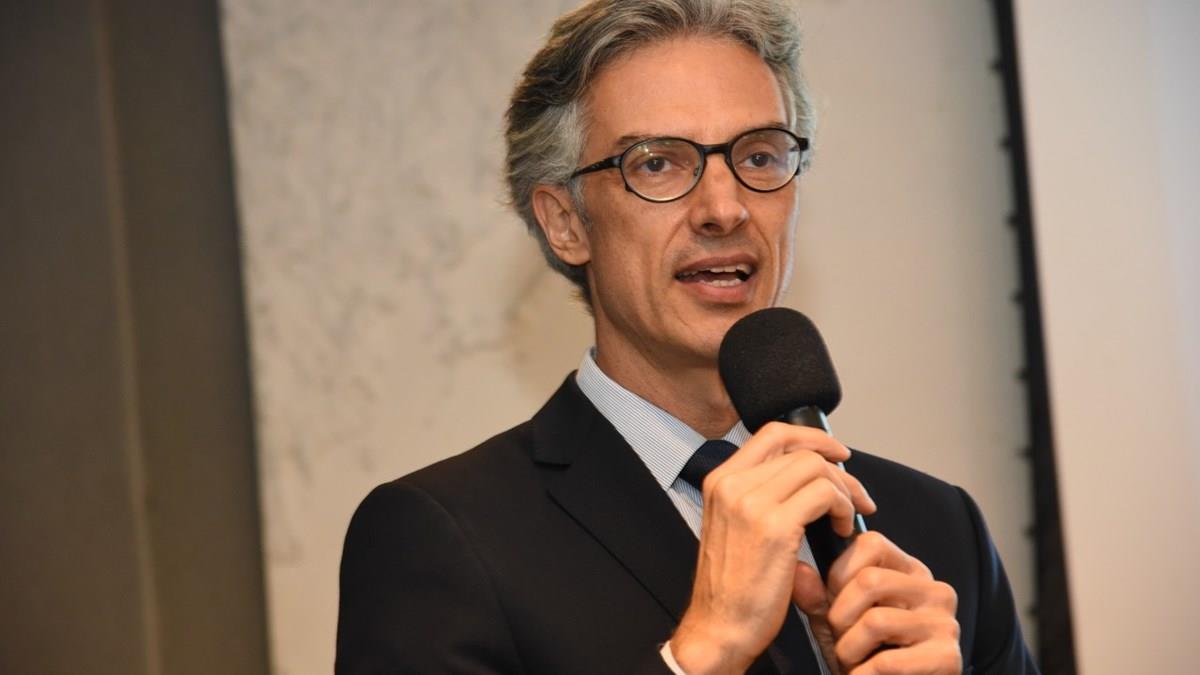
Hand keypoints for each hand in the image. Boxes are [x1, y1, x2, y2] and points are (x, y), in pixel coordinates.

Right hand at [670, 422, 875, 673]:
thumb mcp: (734, 526)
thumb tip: (804, 476)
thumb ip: (759, 496)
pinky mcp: (774, 526)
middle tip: (856, 498)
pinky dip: (843, 509)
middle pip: (801, 451)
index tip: (837, 454)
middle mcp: (731, 484)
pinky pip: (825, 496)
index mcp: (720, 480)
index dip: (812, 437)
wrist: (719, 627)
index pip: (773, 434)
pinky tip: (841, 532)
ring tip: (845, 520)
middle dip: (839, 471)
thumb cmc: (733, 586)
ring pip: (816, 468)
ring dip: (844, 492)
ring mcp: (751, 502)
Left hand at [794, 531, 960, 674]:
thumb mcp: (838, 622)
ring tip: (852, 661)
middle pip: (870, 580)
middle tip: (840, 638)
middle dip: (840, 616)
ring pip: (876, 621)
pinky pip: (887, 662)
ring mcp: (945, 624)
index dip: (839, 573)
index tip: (834, 602)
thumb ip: (818, 596)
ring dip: (849, 650)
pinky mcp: (948, 658)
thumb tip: (799, 571)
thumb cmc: (868, 656)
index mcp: (910, 572)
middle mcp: (934, 590)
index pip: (871, 544)